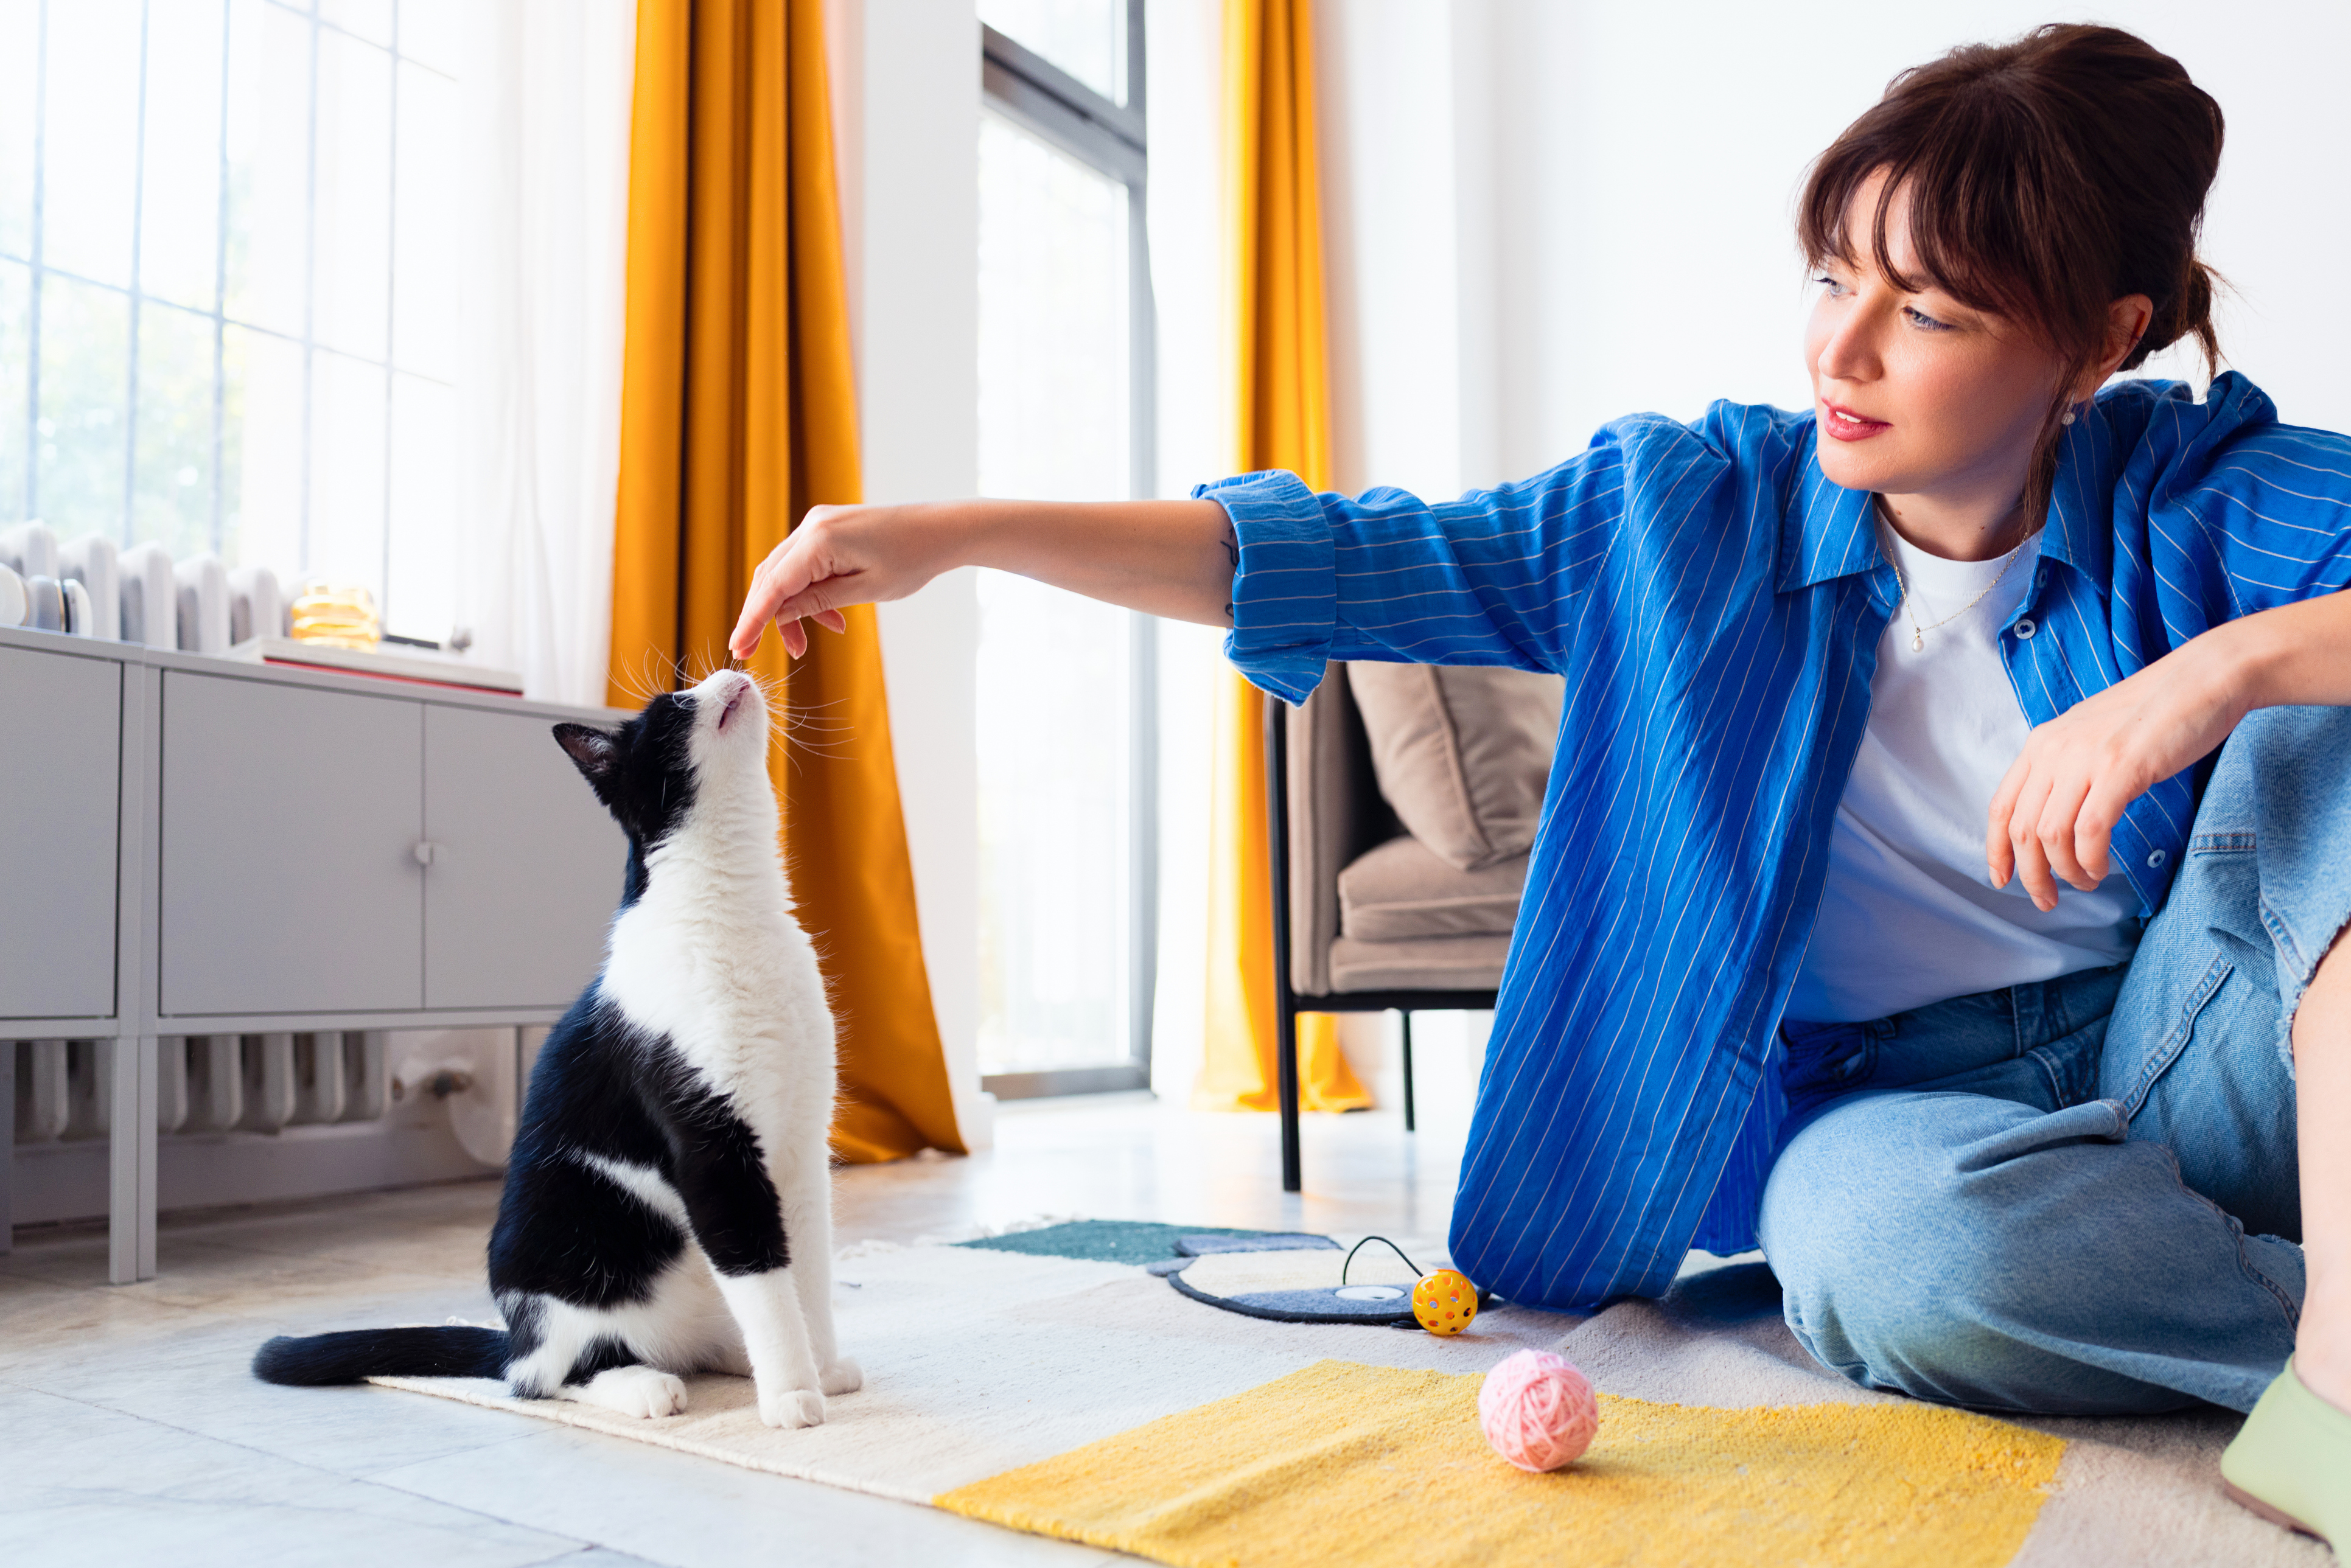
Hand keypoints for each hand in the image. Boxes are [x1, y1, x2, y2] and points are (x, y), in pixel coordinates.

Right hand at [728, 503, 959, 658]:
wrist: (942, 529)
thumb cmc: (913, 560)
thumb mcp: (865, 590)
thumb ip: (818, 602)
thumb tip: (780, 615)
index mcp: (820, 540)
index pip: (773, 586)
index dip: (752, 620)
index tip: (738, 648)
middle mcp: (812, 526)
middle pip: (771, 577)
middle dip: (768, 618)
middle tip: (769, 653)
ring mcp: (818, 523)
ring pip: (784, 571)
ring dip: (792, 608)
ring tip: (808, 642)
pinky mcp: (827, 528)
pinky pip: (803, 563)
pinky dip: (807, 591)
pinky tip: (830, 618)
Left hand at [1987, 635, 2248, 909]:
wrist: (2205, 678)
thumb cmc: (2156, 712)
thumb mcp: (2092, 736)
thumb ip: (2067, 768)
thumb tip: (2055, 817)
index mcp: (2042, 743)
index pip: (2001, 807)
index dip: (1996, 850)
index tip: (2002, 879)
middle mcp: (2054, 750)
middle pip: (2021, 829)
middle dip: (2030, 874)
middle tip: (2048, 900)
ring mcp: (2085, 758)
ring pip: (2051, 835)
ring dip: (2065, 872)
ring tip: (2086, 882)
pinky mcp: (2120, 769)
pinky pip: (2090, 831)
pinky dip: (2090, 860)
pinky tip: (2101, 868)